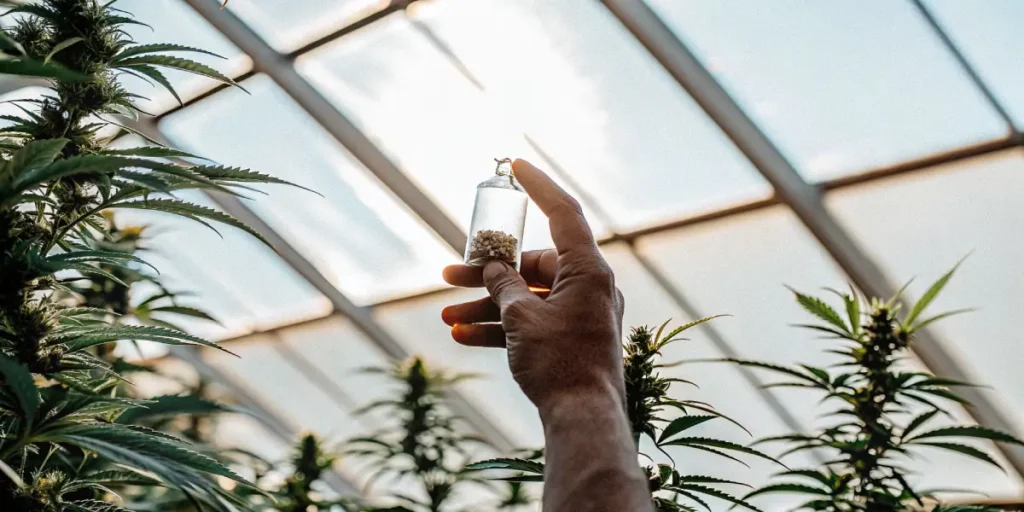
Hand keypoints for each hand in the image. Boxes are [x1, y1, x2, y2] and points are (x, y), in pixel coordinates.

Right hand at [441, 159, 625, 411]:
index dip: (539, 186)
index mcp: (587, 271)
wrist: (582, 419)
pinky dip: (502, 327)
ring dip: (487, 305)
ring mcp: (580, 314)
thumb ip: (504, 285)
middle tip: (449, 275)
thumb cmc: (559, 364)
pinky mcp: (571, 338)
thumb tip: (494, 268)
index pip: (563, 214)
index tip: (516, 165)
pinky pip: (532, 322)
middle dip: (487, 273)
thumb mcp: (520, 318)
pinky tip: (463, 336)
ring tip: (447, 315)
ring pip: (527, 297)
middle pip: (532, 265)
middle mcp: (588, 287)